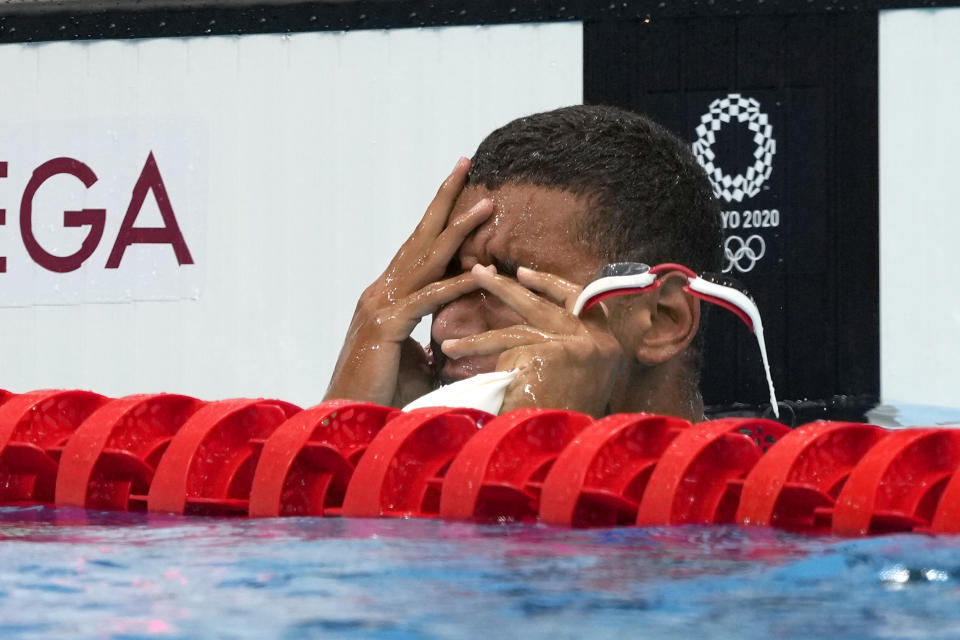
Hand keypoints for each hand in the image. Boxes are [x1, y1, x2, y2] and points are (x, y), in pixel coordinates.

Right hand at [325, 158, 493, 406]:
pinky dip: (452, 287)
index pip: (420, 248)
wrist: (345, 418)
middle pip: (420, 237)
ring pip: (426, 259)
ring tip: (485, 204)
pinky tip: (476, 275)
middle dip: (445, 199)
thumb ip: (434, 343)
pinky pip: (426, 301)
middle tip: (464, 163)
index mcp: (389, 296)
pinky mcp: (385, 327)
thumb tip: (456, 341)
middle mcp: (381, 291)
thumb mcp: (416, 361)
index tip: (464, 191)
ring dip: (458, 229)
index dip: (442, 219)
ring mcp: (380, 305)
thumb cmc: (381, 394)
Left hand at [440, 264, 623, 416]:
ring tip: (448, 336)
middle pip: (544, 304)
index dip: (549, 284)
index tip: (523, 273)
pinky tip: (453, 356)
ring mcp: (575, 345)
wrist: (561, 454)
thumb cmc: (559, 425)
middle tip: (477, 272)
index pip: (580, 300)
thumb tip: (528, 324)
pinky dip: (477, 350)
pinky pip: (506, 347)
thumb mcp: (572, 379)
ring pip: (518, 329)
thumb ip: (559, 349)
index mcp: (607, 346)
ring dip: (479, 334)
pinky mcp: (549, 355)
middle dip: (505, 287)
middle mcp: (598, 342)